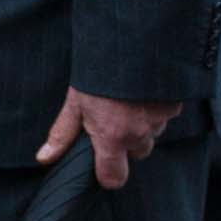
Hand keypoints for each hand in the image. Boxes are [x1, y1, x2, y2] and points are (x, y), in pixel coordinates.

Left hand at [36, 87, 182, 188]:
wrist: (134, 42)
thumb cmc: (99, 73)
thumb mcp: (76, 102)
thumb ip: (63, 133)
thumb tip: (44, 158)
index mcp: (113, 138)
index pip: (114, 178)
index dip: (108, 173)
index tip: (103, 160)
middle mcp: (140, 133)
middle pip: (137, 153)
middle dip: (129, 141)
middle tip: (117, 118)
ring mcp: (161, 118)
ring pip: (153, 133)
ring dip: (145, 124)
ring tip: (132, 100)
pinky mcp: (176, 103)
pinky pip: (168, 114)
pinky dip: (159, 107)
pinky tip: (147, 90)